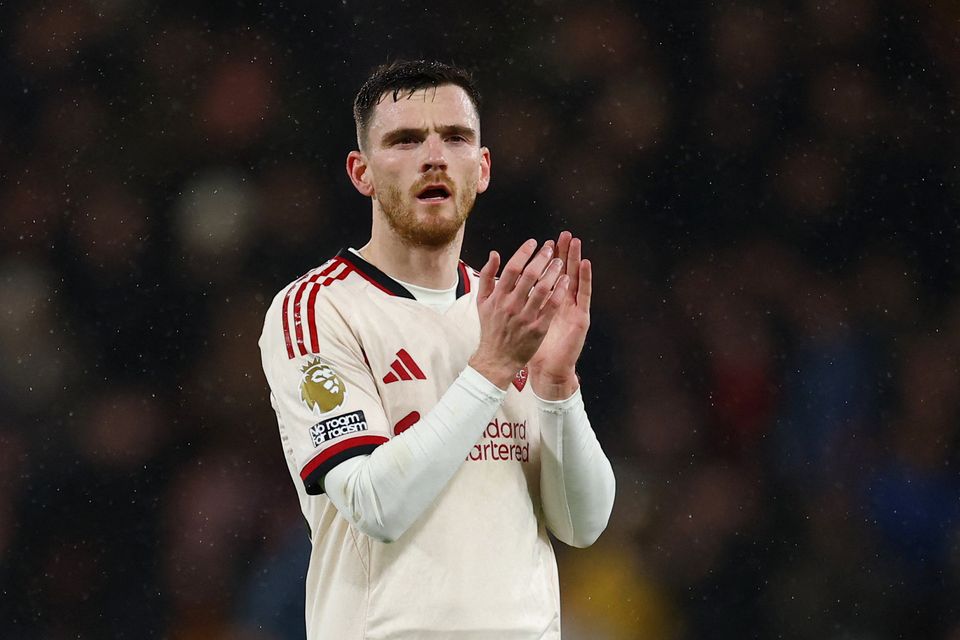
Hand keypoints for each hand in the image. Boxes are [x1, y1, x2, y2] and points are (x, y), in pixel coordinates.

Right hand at [469, 239, 568, 389]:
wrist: (497, 358)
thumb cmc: (491, 328)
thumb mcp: (481, 302)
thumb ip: (486, 276)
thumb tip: (495, 254)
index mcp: (498, 297)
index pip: (512, 269)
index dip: (524, 252)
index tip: (534, 243)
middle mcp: (511, 305)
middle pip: (529, 276)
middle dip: (542, 259)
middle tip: (551, 249)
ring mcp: (525, 317)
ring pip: (543, 289)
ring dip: (553, 272)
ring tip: (561, 262)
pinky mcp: (538, 329)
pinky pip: (552, 306)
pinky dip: (559, 292)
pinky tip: (566, 282)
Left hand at [528, 231, 591, 399]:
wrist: (547, 370)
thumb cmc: (530, 347)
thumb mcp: (519, 322)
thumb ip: (514, 303)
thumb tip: (502, 283)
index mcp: (546, 303)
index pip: (548, 275)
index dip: (547, 259)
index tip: (544, 241)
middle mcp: (561, 303)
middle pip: (564, 272)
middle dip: (563, 253)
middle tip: (564, 234)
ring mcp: (572, 309)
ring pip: (576, 278)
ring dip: (576, 259)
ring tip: (575, 242)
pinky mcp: (581, 317)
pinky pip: (584, 294)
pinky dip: (586, 278)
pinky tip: (586, 264)